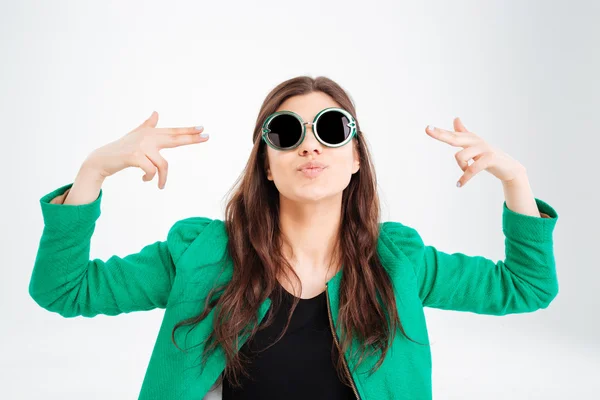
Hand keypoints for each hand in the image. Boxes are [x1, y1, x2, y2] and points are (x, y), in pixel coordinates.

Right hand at [84, 111, 208, 188]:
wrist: (102, 159)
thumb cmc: (121, 149)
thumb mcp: (136, 136)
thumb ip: (147, 126)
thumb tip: (156, 113)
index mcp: (150, 134)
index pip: (172, 132)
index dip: (188, 131)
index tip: (202, 129)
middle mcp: (147, 137)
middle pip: (174, 138)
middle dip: (191, 138)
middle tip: (207, 136)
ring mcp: (141, 146)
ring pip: (162, 164)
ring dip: (162, 178)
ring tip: (160, 185)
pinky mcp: (134, 156)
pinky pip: (151, 171)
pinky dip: (150, 178)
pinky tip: (145, 180)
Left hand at [425, 117, 526, 187]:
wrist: (509, 167)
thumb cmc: (489, 156)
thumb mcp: (474, 145)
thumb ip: (464, 133)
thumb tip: (456, 118)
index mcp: (470, 139)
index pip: (452, 135)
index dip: (439, 132)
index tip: (427, 128)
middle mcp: (475, 141)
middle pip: (454, 138)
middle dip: (440, 134)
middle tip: (427, 130)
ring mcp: (483, 148)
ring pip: (461, 156)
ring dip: (461, 168)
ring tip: (465, 173)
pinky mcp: (490, 158)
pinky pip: (472, 168)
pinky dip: (464, 178)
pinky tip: (459, 184)